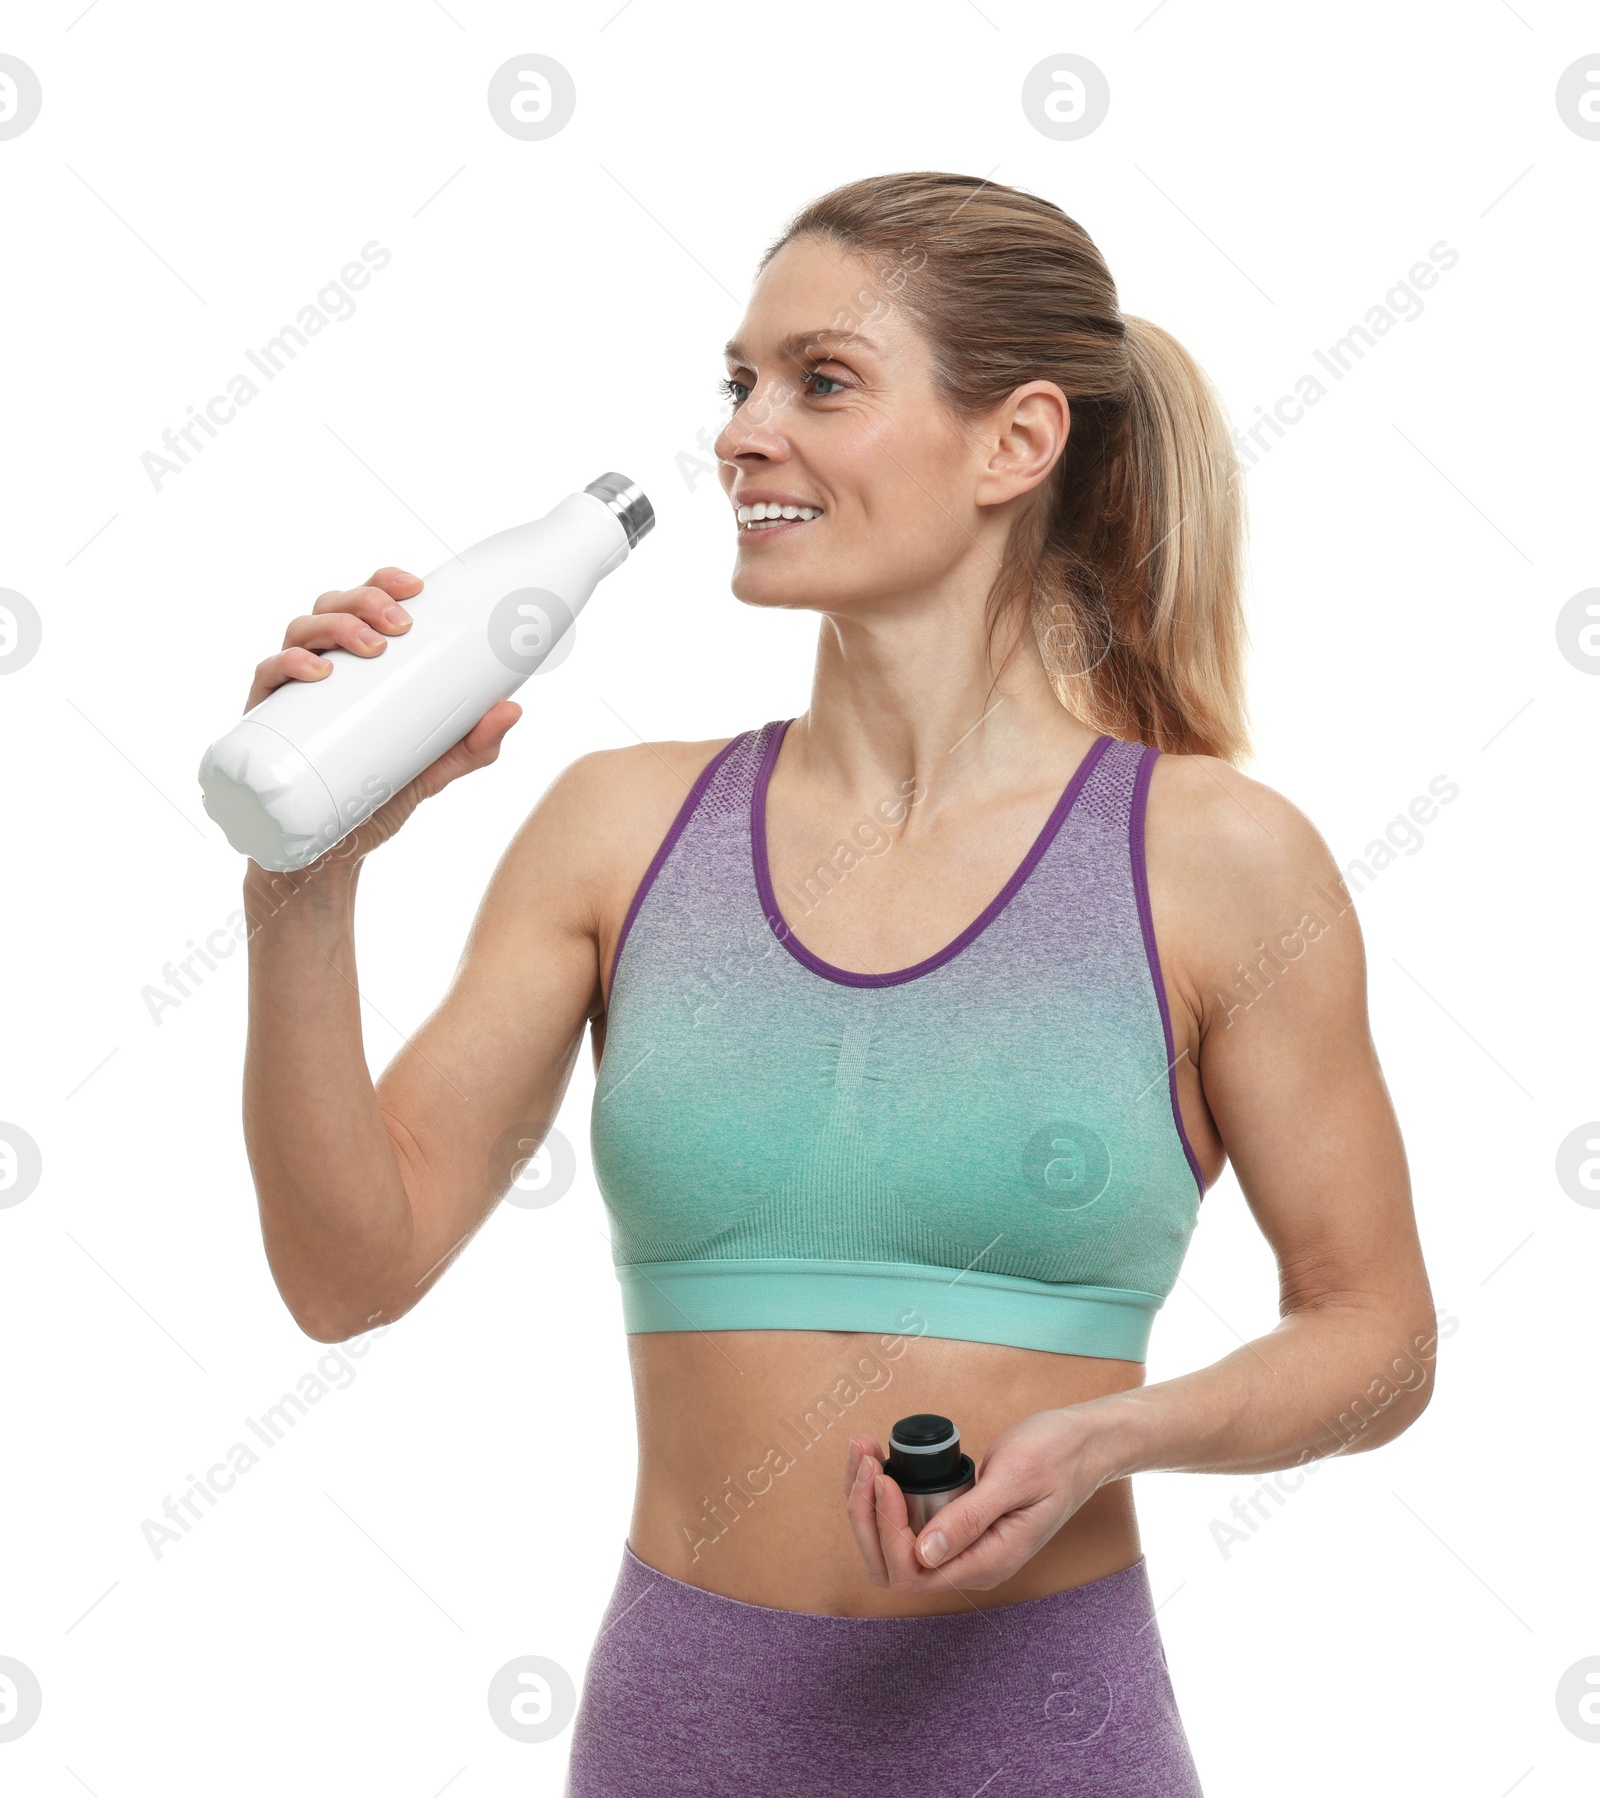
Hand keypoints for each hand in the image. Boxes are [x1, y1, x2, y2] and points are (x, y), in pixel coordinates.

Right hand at [243, 566, 521, 876]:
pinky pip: (265, 676)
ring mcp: (289, 692)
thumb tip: (513, 709)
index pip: (365, 604)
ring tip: (369, 645)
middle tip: (400, 625)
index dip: (384, 582)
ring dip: (334, 625)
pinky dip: (287, 665)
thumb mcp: (435, 769)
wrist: (329, 856)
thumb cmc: (377, 798)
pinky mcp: (264, 721)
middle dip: (365, 601)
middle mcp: (321, 668)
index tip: (416, 586)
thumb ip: (474, 744)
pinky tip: (316, 672)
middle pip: (332, 606)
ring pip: (300, 631)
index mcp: (359, 665)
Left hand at [843, 1406, 1111, 1594]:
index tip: (884, 1478)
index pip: (912, 1572)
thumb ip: (972, 1518)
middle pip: (893, 1565)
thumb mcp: (1014, 1479)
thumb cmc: (1057, 1456)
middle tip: (864, 1458)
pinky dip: (885, 1493)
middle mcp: (971, 1564)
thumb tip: (925, 1553)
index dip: (888, 1530)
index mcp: (988, 1563)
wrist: (1084, 1445)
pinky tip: (879, 1459)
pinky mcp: (958, 1525)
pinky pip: (909, 1523)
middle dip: (866, 1514)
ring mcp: (963, 1547)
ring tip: (864, 1451)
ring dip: (868, 1501)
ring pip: (895, 1544)